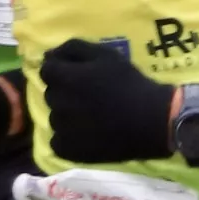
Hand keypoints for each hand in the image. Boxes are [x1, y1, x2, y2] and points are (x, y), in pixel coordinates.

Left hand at [33, 37, 172, 163]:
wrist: (152, 121)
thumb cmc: (130, 84)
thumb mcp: (106, 55)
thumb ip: (73, 49)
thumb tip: (48, 55)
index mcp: (65, 78)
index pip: (47, 70)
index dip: (61, 71)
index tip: (79, 77)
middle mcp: (58, 103)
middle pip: (51, 94)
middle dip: (65, 92)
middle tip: (90, 97)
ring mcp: (62, 129)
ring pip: (55, 117)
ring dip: (67, 115)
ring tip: (92, 117)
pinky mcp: (68, 151)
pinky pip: (58, 142)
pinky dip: (68, 138)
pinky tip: (88, 134)